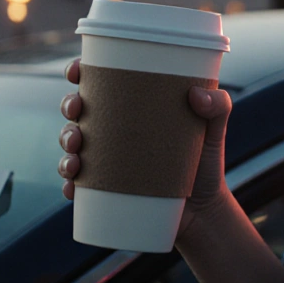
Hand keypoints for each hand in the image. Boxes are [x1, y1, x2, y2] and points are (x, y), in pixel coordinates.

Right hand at [58, 57, 234, 239]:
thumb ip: (218, 106)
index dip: (81, 71)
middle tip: (77, 109)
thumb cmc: (205, 161)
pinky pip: (77, 185)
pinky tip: (72, 186)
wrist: (203, 211)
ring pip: (72, 144)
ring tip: (76, 153)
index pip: (100, 81)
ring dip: (65, 143)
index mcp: (133, 106)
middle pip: (78, 108)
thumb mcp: (215, 130)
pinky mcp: (104, 189)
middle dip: (69, 104)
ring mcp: (106, 160)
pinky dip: (70, 185)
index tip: (77, 71)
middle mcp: (114, 130)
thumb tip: (196, 95)